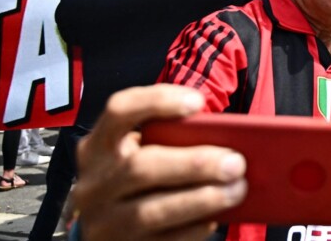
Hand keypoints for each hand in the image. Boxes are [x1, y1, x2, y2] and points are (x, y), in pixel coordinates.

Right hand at [73, 85, 246, 240]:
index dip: (157, 101)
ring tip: (237, 190)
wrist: (109, 229)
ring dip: (201, 199)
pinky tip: (214, 218)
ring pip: (150, 211)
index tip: (198, 102)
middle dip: (194, 164)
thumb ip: (172, 139)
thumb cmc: (140, 179)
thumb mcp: (143, 152)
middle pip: (140, 168)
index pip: (119, 110)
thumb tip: (226, 138)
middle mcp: (94, 183)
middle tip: (236, 162)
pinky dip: (191, 229)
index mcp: (99, 146)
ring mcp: (102, 221)